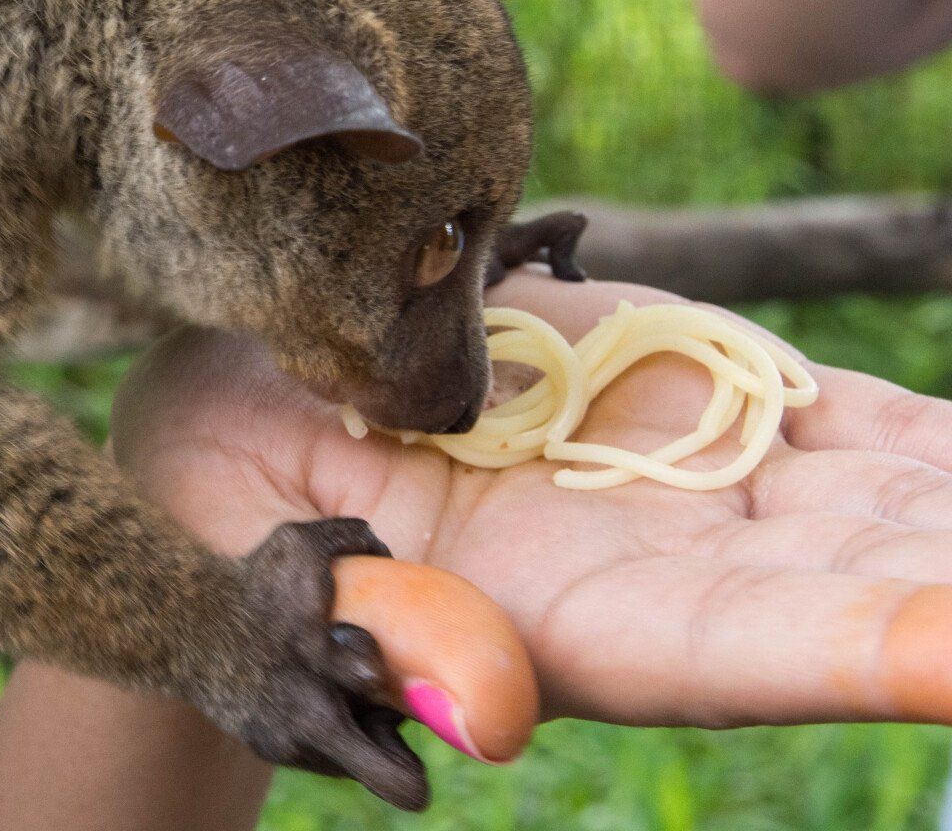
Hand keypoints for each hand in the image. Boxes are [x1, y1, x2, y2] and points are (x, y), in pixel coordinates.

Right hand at [110, 270, 951, 727]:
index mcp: (571, 628)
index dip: (885, 648)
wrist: (234, 426)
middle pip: (866, 586)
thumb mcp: (276, 581)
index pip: (755, 651)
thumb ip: (376, 640)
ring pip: (881, 504)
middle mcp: (661, 571)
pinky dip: (928, 443)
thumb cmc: (230, 519)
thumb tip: (469, 724)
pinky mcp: (685, 389)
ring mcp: (688, 480)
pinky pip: (841, 422)